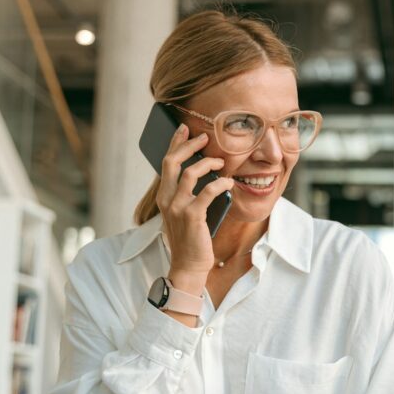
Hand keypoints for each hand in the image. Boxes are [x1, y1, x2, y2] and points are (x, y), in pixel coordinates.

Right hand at [155, 124, 234, 286]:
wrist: (188, 264)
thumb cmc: (191, 238)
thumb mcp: (184, 212)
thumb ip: (188, 194)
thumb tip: (202, 172)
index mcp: (164, 197)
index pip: (166, 163)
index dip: (174, 144)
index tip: (183, 129)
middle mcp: (167, 200)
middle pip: (173, 162)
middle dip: (189, 145)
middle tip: (204, 137)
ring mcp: (178, 207)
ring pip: (190, 173)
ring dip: (208, 163)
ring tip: (221, 162)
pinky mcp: (192, 216)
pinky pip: (207, 192)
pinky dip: (220, 184)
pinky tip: (229, 182)